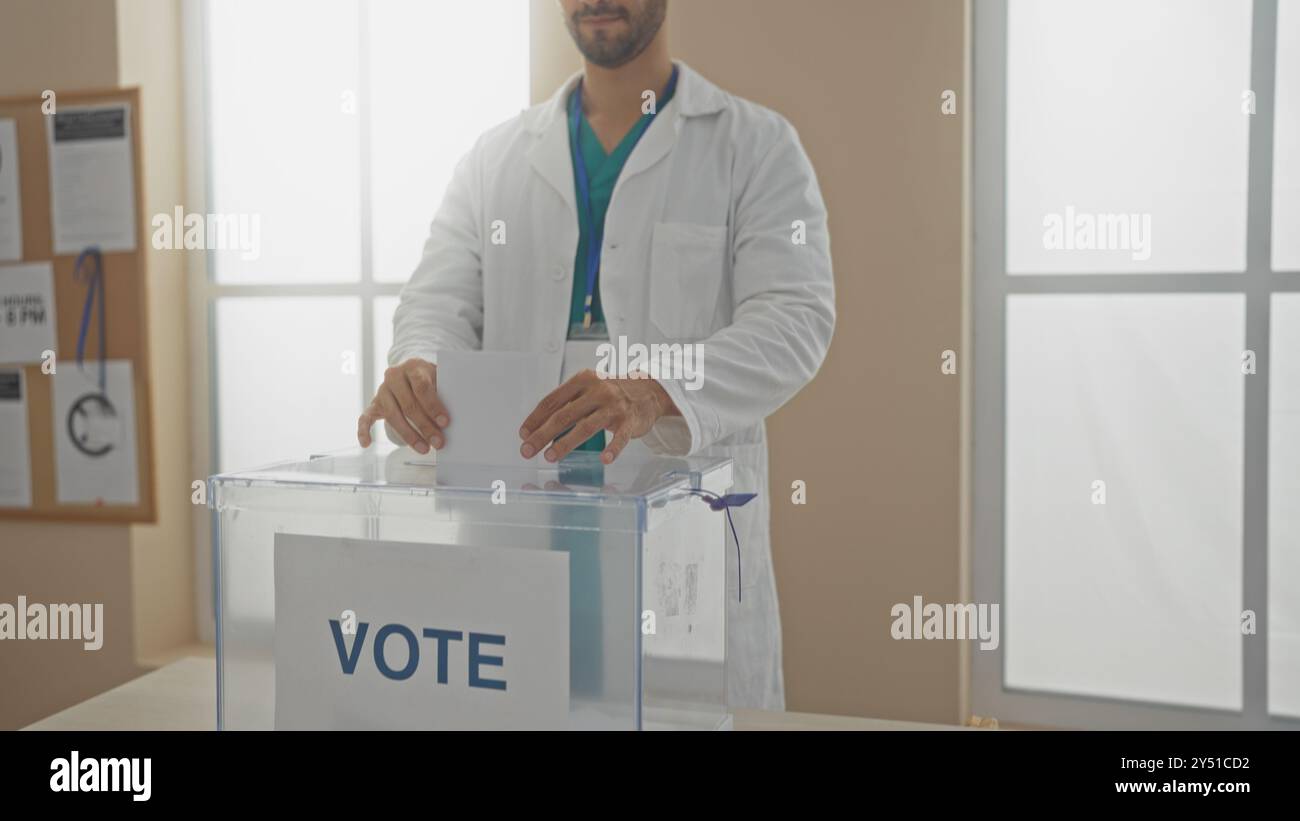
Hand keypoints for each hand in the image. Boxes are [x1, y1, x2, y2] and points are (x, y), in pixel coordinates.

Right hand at [356, 358, 448, 453]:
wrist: (412, 372)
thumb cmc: (430, 379)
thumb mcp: (439, 378)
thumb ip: (444, 393)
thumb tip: (451, 420)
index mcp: (412, 367)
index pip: (421, 387)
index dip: (433, 406)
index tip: (445, 422)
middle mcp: (394, 376)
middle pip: (408, 404)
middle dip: (425, 426)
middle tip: (438, 441)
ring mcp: (382, 390)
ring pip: (392, 415)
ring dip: (408, 435)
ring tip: (424, 449)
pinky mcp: (374, 403)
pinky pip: (365, 418)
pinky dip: (364, 431)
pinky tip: (367, 444)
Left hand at [519, 369, 678, 464]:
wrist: (648, 388)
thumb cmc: (610, 392)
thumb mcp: (587, 388)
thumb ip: (567, 403)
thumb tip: (538, 427)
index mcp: (582, 380)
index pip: (552, 401)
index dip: (535, 419)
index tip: (523, 434)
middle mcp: (597, 391)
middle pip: (564, 415)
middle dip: (542, 434)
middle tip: (527, 450)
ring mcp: (614, 406)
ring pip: (586, 427)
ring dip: (566, 443)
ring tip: (550, 457)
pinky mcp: (630, 421)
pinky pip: (620, 438)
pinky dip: (612, 449)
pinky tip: (604, 459)